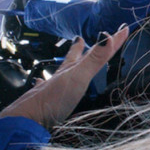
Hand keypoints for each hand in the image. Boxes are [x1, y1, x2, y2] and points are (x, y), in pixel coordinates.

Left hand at [0, 24, 128, 129]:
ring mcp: (49, 88)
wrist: (26, 119)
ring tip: (65, 61)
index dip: (110, 41)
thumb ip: (94, 60)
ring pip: (58, 73)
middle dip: (77, 49)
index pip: (94, 51)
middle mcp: (60, 76)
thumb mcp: (79, 77)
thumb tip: (107, 37)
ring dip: (64, 66)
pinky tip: (39, 82)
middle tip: (79, 39)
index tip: (122, 30)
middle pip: (71, 58)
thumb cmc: (54, 99)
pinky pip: (43, 88)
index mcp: (71, 69)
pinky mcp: (42, 103)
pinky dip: (44, 83)